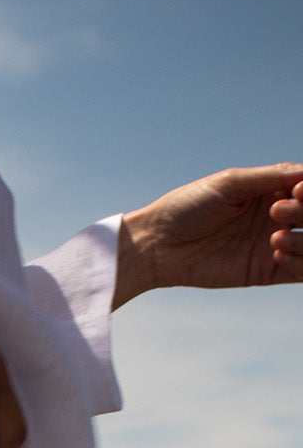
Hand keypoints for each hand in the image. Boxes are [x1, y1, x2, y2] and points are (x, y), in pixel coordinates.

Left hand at [114, 163, 302, 307]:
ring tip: (275, 237)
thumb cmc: (188, 207)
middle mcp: (278, 216)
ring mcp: (274, 244)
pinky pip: (301, 272)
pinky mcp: (266, 272)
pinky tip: (276, 251)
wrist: (158, 245)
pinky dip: (300, 262)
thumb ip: (273, 176)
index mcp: (271, 189)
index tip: (295, 190)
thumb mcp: (231, 184)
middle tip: (277, 211)